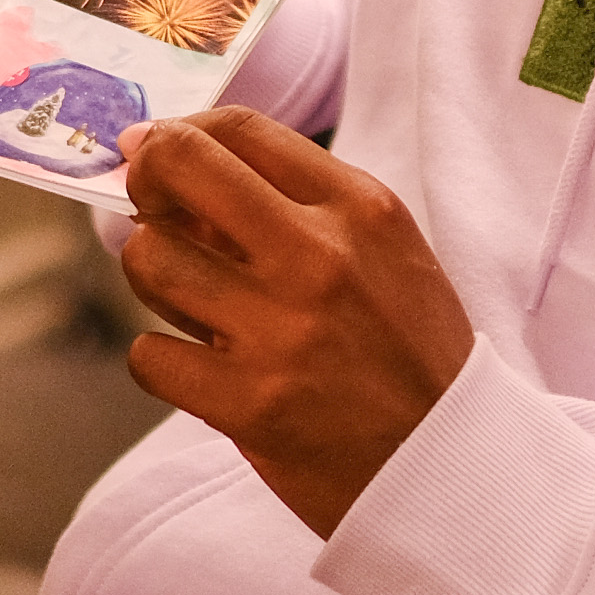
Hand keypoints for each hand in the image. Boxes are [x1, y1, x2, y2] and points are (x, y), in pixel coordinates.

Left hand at [115, 108, 474, 538]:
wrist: (450, 466)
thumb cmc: (408, 353)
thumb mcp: (382, 252)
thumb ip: (295, 205)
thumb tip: (174, 164)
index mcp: (360, 208)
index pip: (239, 129)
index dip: (178, 132)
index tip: (155, 150)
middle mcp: (319, 257)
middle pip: (179, 167)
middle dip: (145, 178)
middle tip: (148, 206)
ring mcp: (281, 332)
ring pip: (149, 260)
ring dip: (155, 277)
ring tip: (194, 302)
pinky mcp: (250, 405)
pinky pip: (150, 355)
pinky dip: (162, 361)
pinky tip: (200, 369)